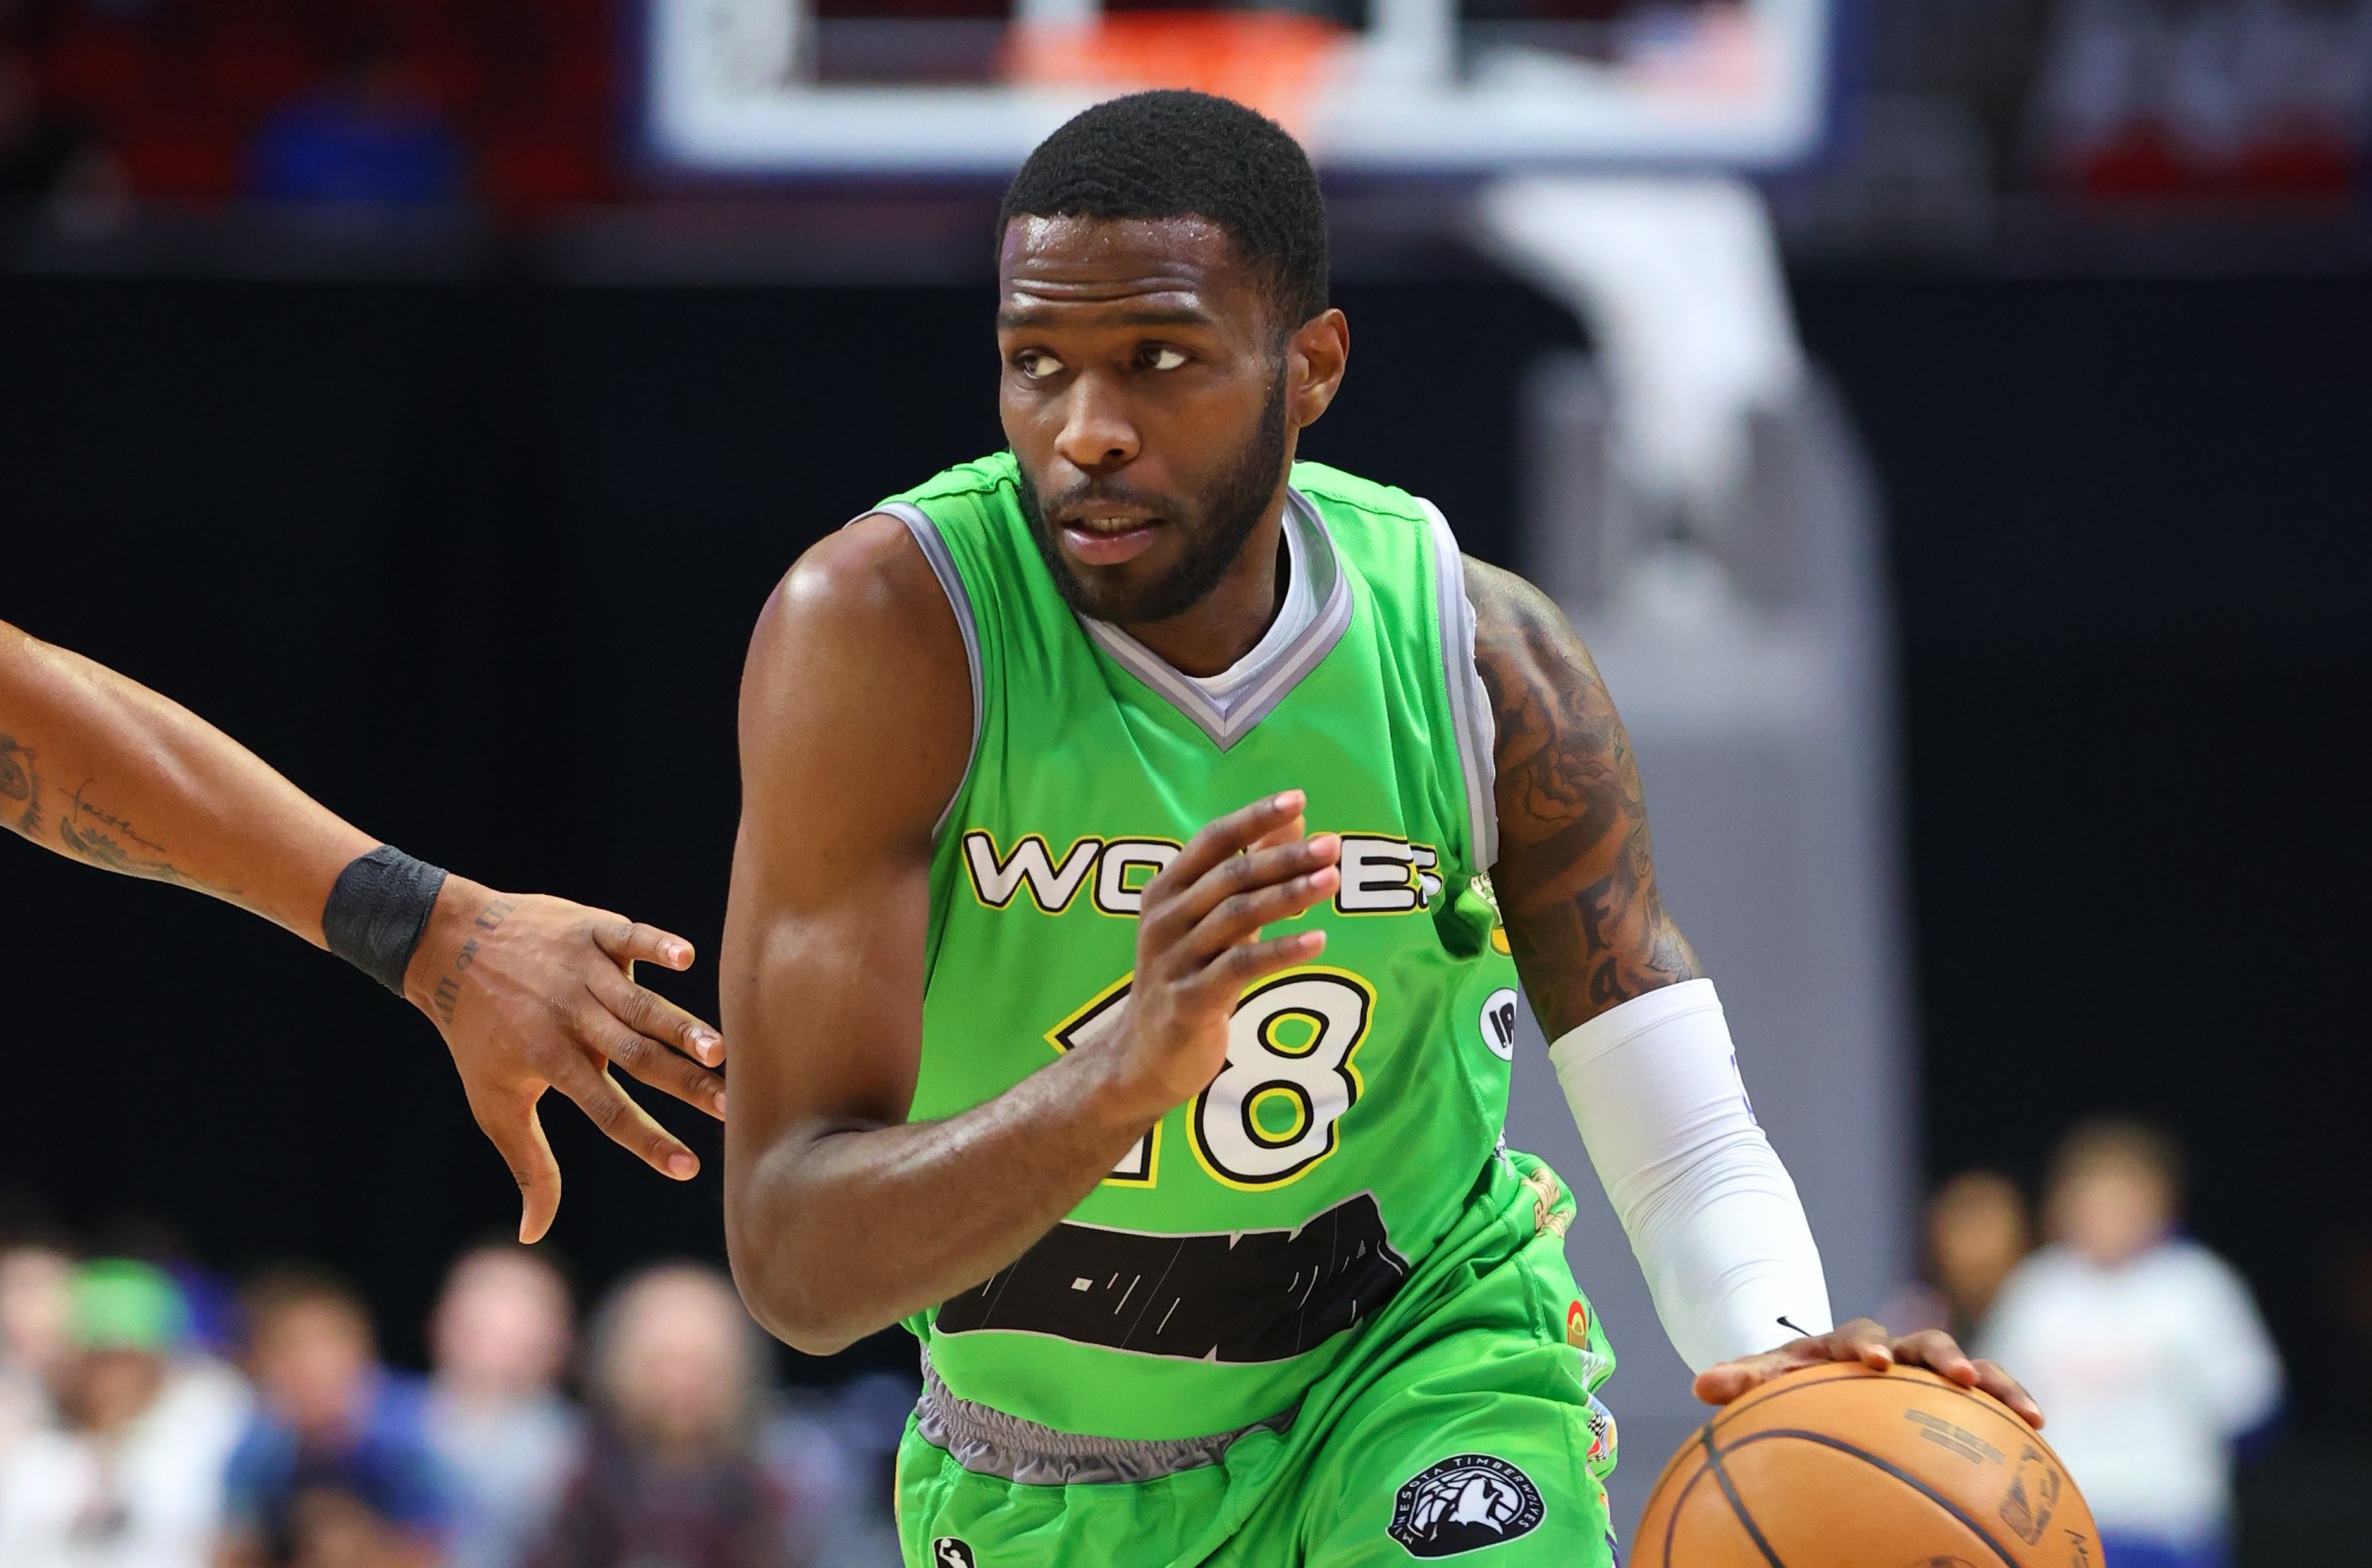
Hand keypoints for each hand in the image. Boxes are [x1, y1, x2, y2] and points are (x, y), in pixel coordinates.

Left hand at [404, 878, 727, 1243]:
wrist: (447, 945)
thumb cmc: (477, 1034)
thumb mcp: (493, 1103)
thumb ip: (529, 1165)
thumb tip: (532, 1233)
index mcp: (549, 1059)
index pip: (607, 1110)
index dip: (647, 1140)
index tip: (688, 1167)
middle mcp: (568, 1016)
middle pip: (633, 1055)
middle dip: (682, 1081)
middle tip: (727, 1104)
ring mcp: (580, 970)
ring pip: (638, 1003)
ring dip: (679, 1026)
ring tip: (719, 1050)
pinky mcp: (589, 927)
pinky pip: (627, 936)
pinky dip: (654, 945)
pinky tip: (684, 958)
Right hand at [1098, 791, 1340, 1119]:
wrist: (1143, 1056)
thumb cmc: (1187, 975)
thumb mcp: (1212, 919)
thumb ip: (1251, 869)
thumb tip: (1295, 817)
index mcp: (1166, 890)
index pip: (1212, 841)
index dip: (1254, 817)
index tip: (1296, 798)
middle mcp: (1164, 919)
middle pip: (1231, 875)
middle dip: (1284, 857)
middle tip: (1331, 846)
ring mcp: (1174, 960)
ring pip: (1237, 917)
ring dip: (1289, 895)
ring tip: (1332, 881)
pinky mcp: (1190, 1001)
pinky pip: (1241, 967)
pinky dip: (1281, 950)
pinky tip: (1317, 940)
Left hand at [1693, 1317, 2044, 1428]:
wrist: (1822, 1370)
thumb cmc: (1791, 1381)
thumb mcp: (1765, 1378)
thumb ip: (1741, 1379)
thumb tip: (1701, 1385)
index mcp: (1845, 1344)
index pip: (1857, 1335)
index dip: (1868, 1344)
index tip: (1876, 1361)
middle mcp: (1894, 1350)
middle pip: (1924, 1342)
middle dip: (1943, 1355)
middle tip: (1957, 1376)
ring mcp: (1926, 1370)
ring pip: (1969, 1368)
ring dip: (1995, 1384)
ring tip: (2026, 1412)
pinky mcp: (1951, 1395)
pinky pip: (1988, 1400)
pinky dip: (2011, 1409)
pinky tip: (2041, 1433)